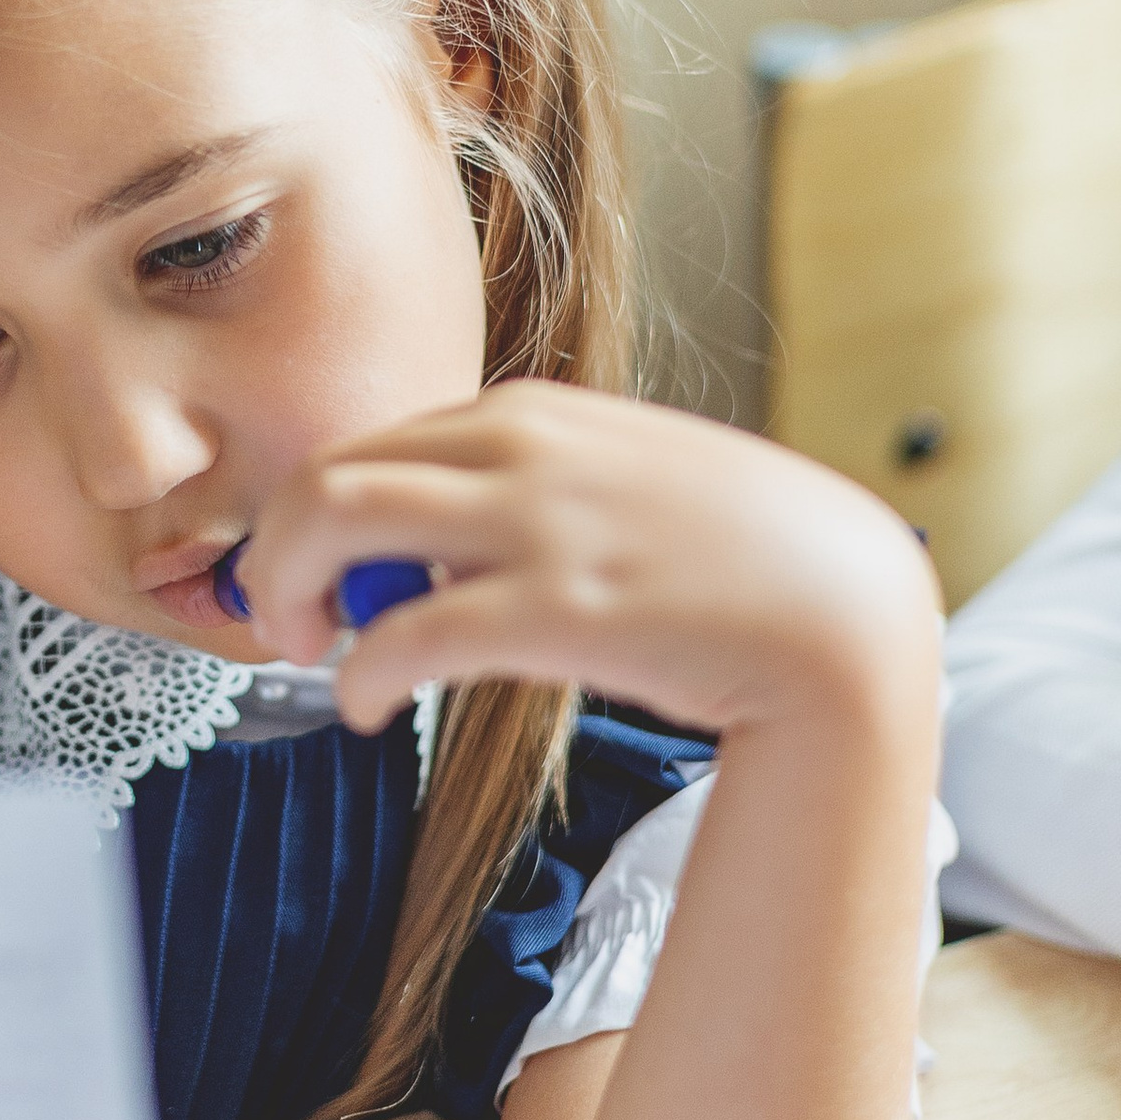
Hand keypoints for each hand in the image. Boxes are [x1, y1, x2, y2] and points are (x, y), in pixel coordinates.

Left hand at [238, 383, 939, 746]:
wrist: (845, 613)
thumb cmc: (740, 561)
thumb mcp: (623, 484)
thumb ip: (534, 492)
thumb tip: (440, 545)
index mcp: (535, 414)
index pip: (373, 443)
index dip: (316, 514)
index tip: (313, 576)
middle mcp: (523, 447)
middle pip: (329, 473)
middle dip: (274, 551)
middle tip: (280, 620)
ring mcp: (537, 523)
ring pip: (337, 520)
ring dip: (289, 592)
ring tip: (307, 653)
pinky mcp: (555, 609)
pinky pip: (404, 634)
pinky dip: (359, 673)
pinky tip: (367, 705)